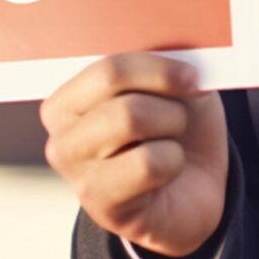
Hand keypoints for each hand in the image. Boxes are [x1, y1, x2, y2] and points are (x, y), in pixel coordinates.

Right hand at [41, 52, 229, 258]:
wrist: (196, 190)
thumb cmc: (175, 133)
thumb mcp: (172, 87)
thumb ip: (162, 64)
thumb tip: (176, 53)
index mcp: (67, 102)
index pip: (108, 70)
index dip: (159, 70)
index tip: (191, 78)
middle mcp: (61, 139)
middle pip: (122, 102)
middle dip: (170, 107)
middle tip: (179, 119)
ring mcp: (77, 176)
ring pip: (132, 124)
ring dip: (172, 131)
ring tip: (170, 144)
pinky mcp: (101, 206)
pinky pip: (148, 165)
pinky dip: (173, 162)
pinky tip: (166, 174)